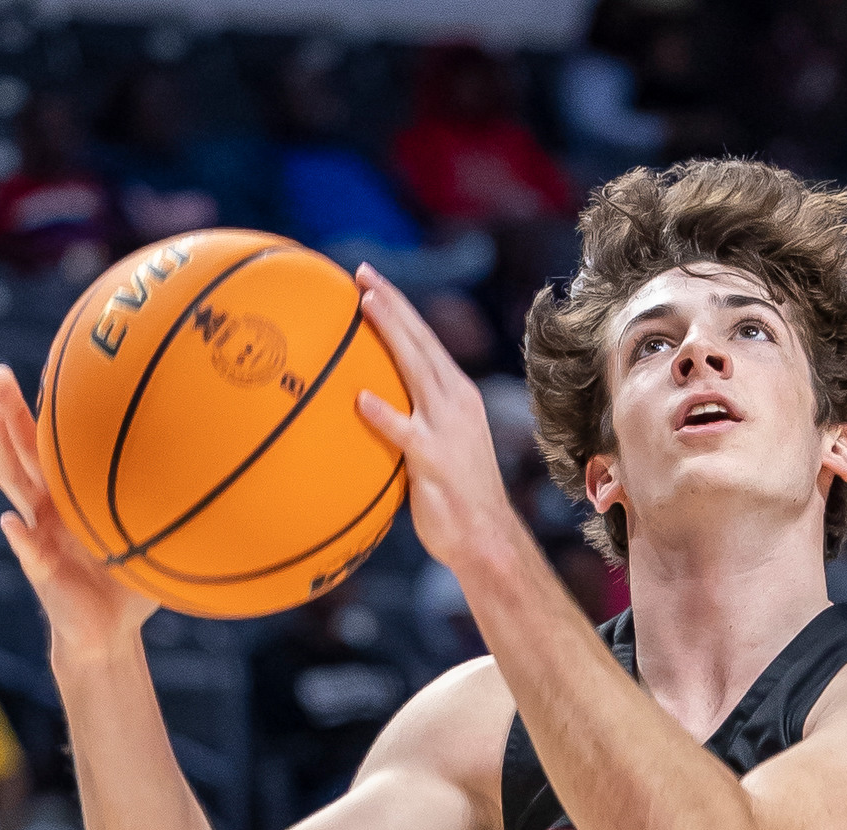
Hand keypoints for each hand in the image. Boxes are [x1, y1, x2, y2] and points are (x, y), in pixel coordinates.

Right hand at [0, 365, 156, 661]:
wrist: (108, 633)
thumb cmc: (130, 583)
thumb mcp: (152, 536)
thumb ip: (168, 508)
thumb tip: (213, 470)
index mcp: (70, 495)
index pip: (53, 443)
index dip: (47, 407)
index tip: (47, 364)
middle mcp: (48, 507)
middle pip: (22, 449)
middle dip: (8, 410)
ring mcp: (38, 534)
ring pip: (12, 483)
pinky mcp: (40, 569)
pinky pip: (27, 550)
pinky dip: (18, 537)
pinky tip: (8, 522)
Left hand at [354, 264, 514, 578]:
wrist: (486, 538)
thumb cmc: (456, 498)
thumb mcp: (438, 448)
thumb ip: (413, 422)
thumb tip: (370, 410)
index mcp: (456, 394)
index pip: (424, 341)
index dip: (398, 308)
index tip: (370, 282)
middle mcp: (455, 400)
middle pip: (419, 340)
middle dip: (391, 302)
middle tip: (361, 273)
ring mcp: (446, 428)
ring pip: (415, 368)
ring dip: (390, 333)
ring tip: (363, 306)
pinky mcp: (434, 460)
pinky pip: (404, 432)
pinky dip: (384, 414)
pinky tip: (360, 399)